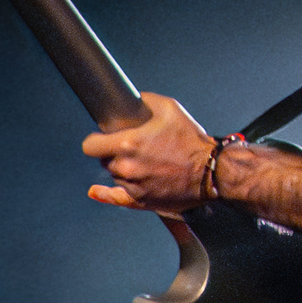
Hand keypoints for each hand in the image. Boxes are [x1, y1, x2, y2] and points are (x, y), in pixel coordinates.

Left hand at [82, 91, 214, 212]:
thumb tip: (130, 101)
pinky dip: (107, 194)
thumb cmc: (192, 141)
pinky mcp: (143, 201)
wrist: (211, 170)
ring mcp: (133, 187)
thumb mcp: (169, 108)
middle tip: (133, 148)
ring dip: (123, 169)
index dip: (96, 139)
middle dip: (114, 153)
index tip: (102, 138)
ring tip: (144, 162)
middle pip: (104, 160)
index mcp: (128, 145)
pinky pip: (118, 198)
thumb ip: (143, 101)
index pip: (90, 146)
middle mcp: (126, 168)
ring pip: (115, 176)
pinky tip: (96, 191)